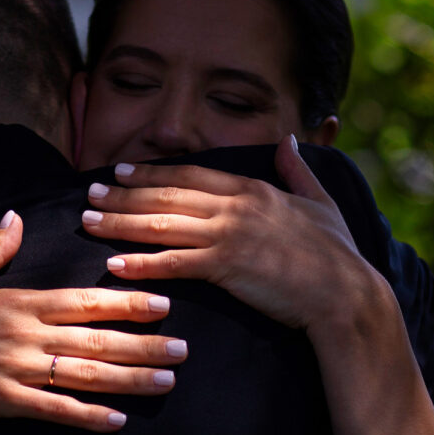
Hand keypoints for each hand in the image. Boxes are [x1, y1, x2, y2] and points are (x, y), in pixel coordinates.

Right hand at [0, 211, 186, 431]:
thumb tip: (16, 217)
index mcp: (19, 301)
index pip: (84, 300)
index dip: (127, 302)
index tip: (164, 304)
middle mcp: (23, 334)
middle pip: (96, 337)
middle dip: (144, 344)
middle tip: (183, 350)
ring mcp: (12, 369)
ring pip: (82, 373)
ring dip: (128, 379)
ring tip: (166, 382)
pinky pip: (50, 410)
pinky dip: (85, 415)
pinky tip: (116, 421)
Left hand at [80, 135, 374, 332]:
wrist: (346, 294)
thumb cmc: (337, 253)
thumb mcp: (320, 201)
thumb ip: (298, 171)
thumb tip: (289, 140)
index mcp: (252, 189)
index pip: (189, 175)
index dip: (151, 173)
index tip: (120, 171)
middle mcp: (235, 206)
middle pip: (166, 196)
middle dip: (123, 195)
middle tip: (89, 193)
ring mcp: (230, 234)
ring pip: (161, 225)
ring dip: (120, 223)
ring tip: (87, 222)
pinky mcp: (227, 266)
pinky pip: (174, 263)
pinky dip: (142, 263)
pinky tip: (115, 264)